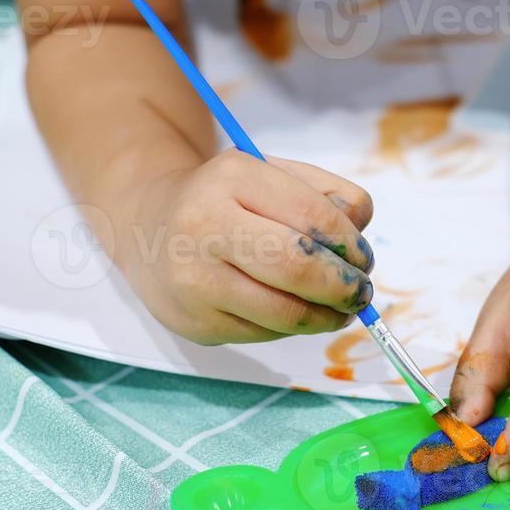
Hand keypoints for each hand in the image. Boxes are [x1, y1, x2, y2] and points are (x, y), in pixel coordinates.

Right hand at [120, 150, 375, 344]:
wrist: (146, 228)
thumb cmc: (226, 201)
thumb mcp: (272, 176)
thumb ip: (326, 195)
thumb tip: (360, 232)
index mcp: (232, 178)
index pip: (311, 216)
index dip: (350, 245)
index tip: (363, 259)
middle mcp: (205, 226)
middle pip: (297, 267)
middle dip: (343, 287)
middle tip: (360, 293)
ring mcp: (195, 279)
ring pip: (284, 313)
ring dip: (326, 317)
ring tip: (338, 310)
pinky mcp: (195, 322)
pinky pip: (263, 333)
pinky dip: (290, 327)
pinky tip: (291, 311)